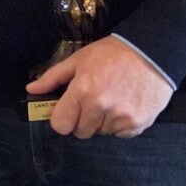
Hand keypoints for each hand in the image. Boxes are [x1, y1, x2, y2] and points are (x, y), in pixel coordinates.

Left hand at [28, 35, 172, 138]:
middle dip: (83, 120)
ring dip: (103, 121)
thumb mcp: (79, 59)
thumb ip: (53, 77)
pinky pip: (121, 134)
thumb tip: (31, 90)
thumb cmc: (113, 53)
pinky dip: (121, 124)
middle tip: (94, 101)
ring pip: (101, 133)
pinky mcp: (138, 124)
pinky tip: (126, 105)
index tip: (69, 109)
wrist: (154, 51)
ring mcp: (121, 118)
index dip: (63, 118)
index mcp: (83, 92)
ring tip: (113, 99)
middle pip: (80, 132)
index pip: (60, 125)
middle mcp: (101, 108)